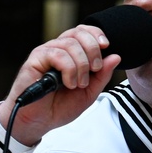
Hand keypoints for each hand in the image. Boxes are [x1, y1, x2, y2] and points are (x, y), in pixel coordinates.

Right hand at [0, 25, 122, 145]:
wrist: (40, 121)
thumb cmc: (60, 106)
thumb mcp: (89, 92)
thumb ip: (102, 75)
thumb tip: (116, 57)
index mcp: (71, 54)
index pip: (84, 31)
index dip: (96, 34)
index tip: (106, 46)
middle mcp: (58, 49)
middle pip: (78, 33)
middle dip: (93, 50)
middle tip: (95, 69)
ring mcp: (46, 53)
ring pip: (70, 44)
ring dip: (81, 65)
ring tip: (79, 84)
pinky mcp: (35, 60)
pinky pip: (57, 54)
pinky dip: (69, 70)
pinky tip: (68, 83)